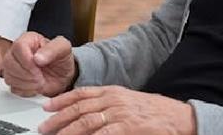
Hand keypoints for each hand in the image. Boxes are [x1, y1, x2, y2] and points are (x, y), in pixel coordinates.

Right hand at [3, 32, 74, 97]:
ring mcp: (14, 67)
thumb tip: (37, 58)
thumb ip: (52, 49)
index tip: (38, 68)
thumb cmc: (61, 59)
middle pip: (9, 62)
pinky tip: (35, 87)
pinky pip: (12, 88)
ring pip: (8, 76)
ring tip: (39, 82)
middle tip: (40, 77)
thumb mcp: (63, 49)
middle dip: (26, 74)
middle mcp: (18, 52)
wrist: (62, 75)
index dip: (27, 60)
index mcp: (28, 39)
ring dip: (26, 83)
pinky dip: (25, 91)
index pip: (18, 46)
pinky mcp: (15, 80)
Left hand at [39, 86, 195, 134]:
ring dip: (67, 131)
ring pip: (86, 121)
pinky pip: (102, 134)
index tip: (47, 107)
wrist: (178, 118)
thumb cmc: (155, 112)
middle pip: (79, 108)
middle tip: (44, 127)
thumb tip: (89, 115)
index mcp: (113, 91)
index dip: (62, 100)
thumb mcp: (129, 103)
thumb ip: (109, 106)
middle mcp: (113, 99)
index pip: (81, 93)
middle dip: (58, 118)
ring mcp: (119, 113)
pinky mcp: (127, 127)